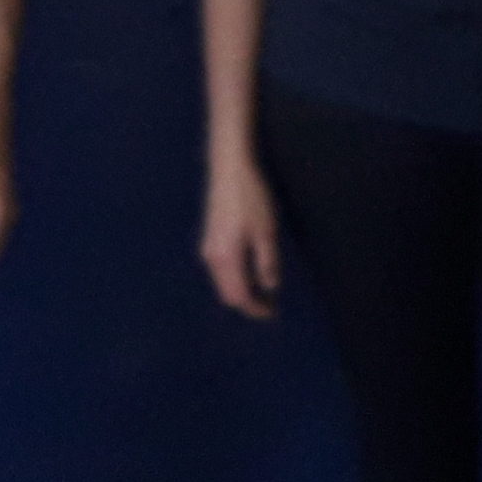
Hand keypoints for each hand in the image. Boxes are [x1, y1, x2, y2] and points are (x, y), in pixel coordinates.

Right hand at [200, 161, 282, 319]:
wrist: (229, 168)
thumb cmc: (251, 198)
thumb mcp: (266, 231)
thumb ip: (267, 262)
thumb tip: (270, 287)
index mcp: (226, 259)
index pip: (239, 296)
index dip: (255, 309)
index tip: (273, 313)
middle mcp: (211, 258)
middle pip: (227, 294)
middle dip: (247, 303)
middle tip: (270, 305)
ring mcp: (208, 248)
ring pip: (222, 283)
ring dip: (240, 291)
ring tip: (263, 291)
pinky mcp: (209, 238)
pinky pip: (220, 270)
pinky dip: (234, 278)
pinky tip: (249, 272)